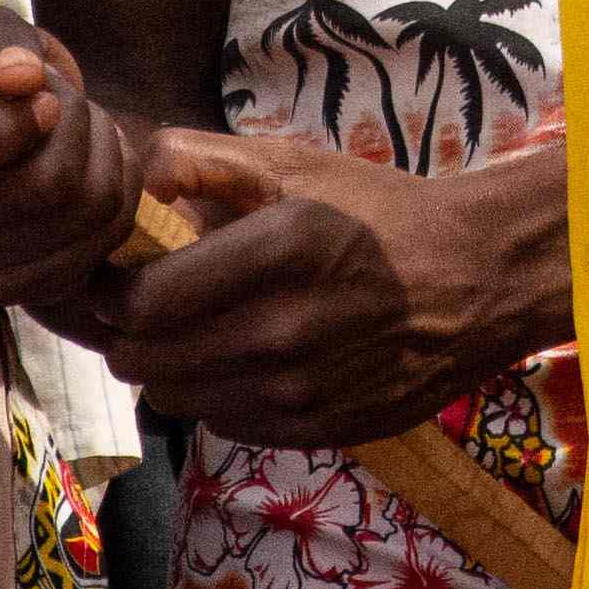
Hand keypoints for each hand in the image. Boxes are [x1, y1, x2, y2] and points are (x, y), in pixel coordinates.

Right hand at [0, 8, 151, 319]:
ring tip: (95, 131)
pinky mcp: (4, 290)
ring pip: (79, 217)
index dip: (13, 127)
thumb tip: (17, 76)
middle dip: (81, 131)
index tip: (47, 100)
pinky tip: (103, 174)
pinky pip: (91, 255)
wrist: (1, 130)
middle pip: (39, 189)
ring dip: (109, 161)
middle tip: (77, 105)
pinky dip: (118, 205)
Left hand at [92, 126, 569, 448]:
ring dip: (171, 366)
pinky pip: (224, 423)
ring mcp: (303, 390)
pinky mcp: (319, 430)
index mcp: (281, 248)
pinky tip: (246, 358)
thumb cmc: (379, 213)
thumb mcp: (296, 162)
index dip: (110, 291)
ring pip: (176, 398)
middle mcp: (287, 329)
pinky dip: (218, 393)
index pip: (141, 302)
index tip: (115, 275)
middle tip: (148, 304)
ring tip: (200, 330)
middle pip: (145, 360)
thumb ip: (203, 158)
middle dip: (130, 332)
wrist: (477, 280)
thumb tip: (135, 178)